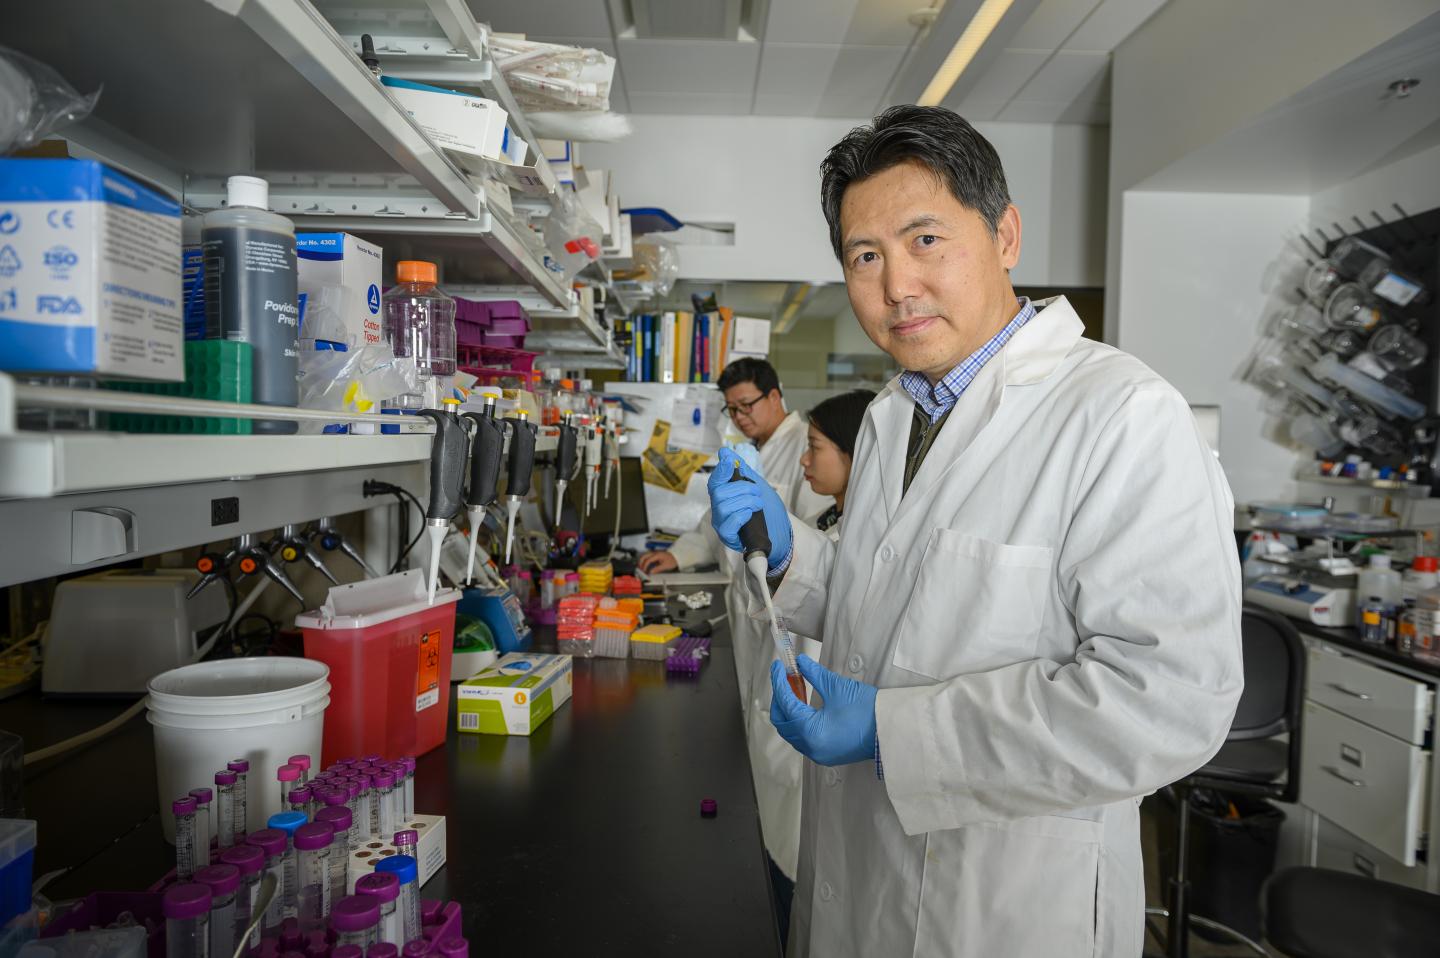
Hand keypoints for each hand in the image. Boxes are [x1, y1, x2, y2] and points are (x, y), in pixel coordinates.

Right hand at [637, 550, 678, 574]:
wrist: (676, 556)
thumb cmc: (672, 560)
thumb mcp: (665, 566)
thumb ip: (657, 569)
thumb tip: (650, 572)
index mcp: (657, 555)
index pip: (648, 560)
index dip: (645, 566)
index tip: (644, 571)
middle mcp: (654, 553)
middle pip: (644, 556)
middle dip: (641, 563)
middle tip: (640, 569)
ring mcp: (654, 553)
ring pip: (645, 556)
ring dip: (642, 561)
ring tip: (642, 568)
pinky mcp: (655, 555)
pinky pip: (647, 557)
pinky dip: (645, 561)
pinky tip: (646, 566)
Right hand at [708, 448, 791, 569]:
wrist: (782, 531)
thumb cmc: (767, 509)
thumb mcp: (756, 484)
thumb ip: (740, 469)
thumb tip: (724, 451)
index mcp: (724, 495)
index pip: (715, 481)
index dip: (720, 471)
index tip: (729, 463)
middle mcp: (719, 509)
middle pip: (718, 493)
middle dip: (742, 488)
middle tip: (757, 493)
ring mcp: (722, 523)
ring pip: (724, 507)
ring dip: (746, 501)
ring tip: (758, 504)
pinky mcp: (728, 537)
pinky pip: (728, 524)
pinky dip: (741, 515)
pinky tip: (750, 515)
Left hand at [770, 654, 877, 766]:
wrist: (891, 730)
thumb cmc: (868, 710)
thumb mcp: (837, 688)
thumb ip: (814, 675)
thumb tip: (800, 663)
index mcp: (810, 731)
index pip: (786, 703)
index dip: (779, 681)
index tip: (778, 666)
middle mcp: (810, 747)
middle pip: (782, 721)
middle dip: (780, 698)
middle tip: (784, 678)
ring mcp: (818, 754)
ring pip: (791, 732)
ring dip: (789, 711)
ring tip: (795, 689)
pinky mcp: (826, 754)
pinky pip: (803, 739)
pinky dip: (799, 722)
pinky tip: (804, 706)